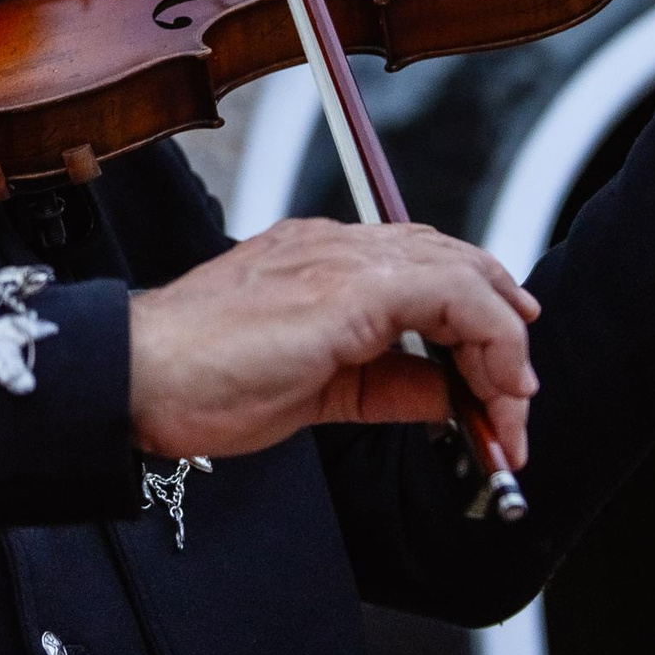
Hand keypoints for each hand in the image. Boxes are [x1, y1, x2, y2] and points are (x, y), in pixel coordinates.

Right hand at [126, 217, 538, 462]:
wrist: (136, 374)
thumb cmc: (199, 382)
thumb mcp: (314, 391)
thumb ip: (384, 386)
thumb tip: (445, 397)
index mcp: (319, 260)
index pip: (423, 267)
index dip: (476, 317)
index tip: (496, 382)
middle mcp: (337, 247)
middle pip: (454, 261)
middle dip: (503, 329)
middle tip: (519, 395)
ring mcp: (343, 260)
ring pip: (464, 272)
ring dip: (504, 343)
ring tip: (513, 407)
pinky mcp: (349, 290)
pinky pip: (452, 297)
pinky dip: (490, 341)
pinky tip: (495, 388)